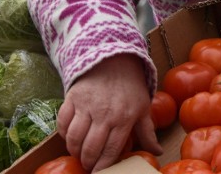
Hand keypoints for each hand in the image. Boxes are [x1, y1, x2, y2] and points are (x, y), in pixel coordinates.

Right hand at [57, 54, 162, 171]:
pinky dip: (64, 134)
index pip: (110, 150)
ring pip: (74, 138)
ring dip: (75, 151)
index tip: (99, 173)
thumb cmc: (130, 86)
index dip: (103, 167)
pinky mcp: (72, 98)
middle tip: (89, 165)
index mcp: (123, 118)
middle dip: (88, 162)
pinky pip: (62, 123)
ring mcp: (86, 106)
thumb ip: (147, 132)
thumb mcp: (142, 108)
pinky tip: (70, 138)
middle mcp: (104, 114)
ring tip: (79, 154)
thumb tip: (158, 152)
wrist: (113, 59)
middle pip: (90, 148)